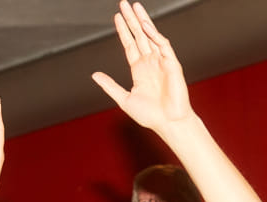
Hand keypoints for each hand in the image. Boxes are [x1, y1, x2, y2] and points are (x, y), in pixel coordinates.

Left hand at [92, 1, 193, 133]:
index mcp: (139, 70)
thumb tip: (94, 75)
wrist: (168, 124)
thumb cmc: (150, 116)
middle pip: (139, 35)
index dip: (123, 31)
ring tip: (135, 6)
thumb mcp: (124, 99)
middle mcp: (150, 62)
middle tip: (124, 3)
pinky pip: (163, 45)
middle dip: (131, 19)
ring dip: (143, 21)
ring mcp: (161, 62)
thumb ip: (110, 86)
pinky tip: (146, 26)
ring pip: (151, 36)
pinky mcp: (172, 64)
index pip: (130, 44)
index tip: (116, 17)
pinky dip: (155, 35)